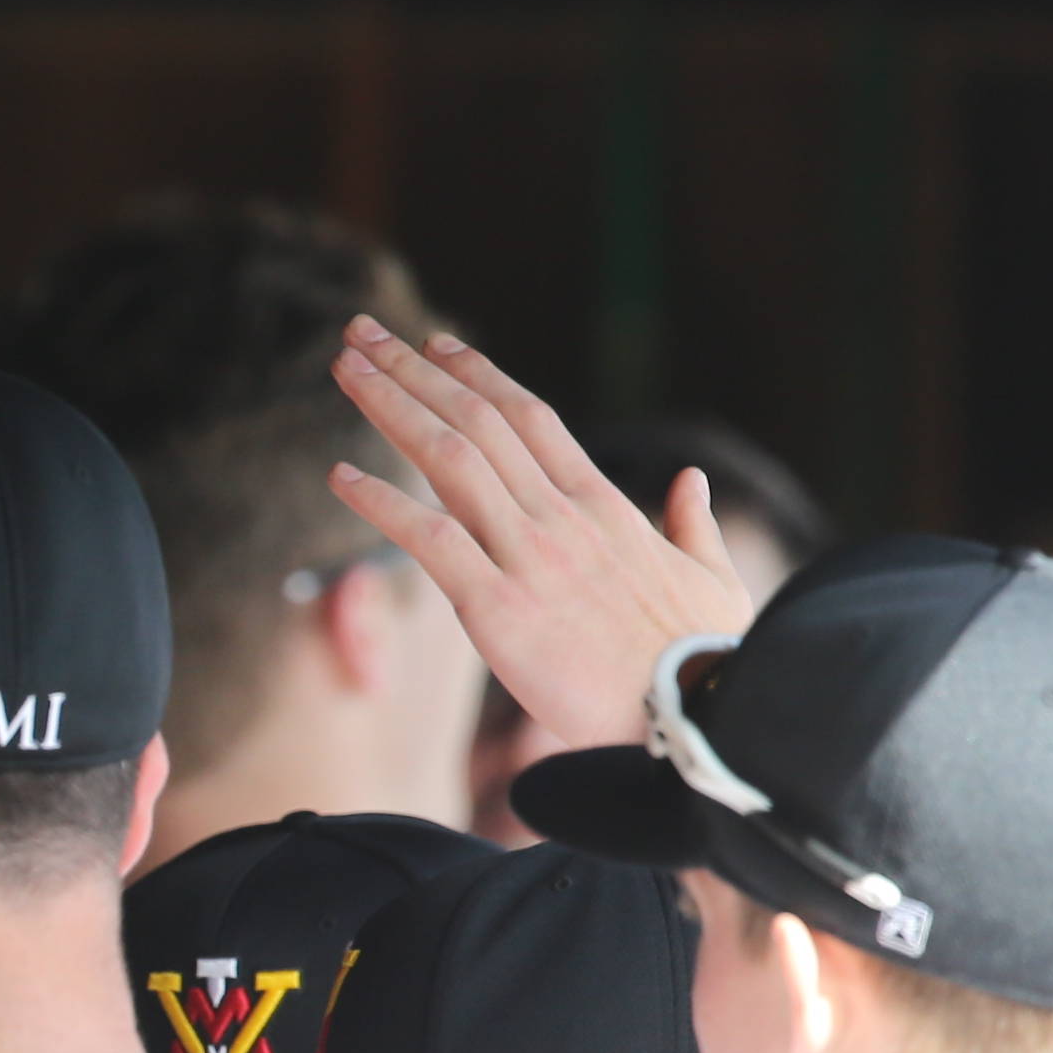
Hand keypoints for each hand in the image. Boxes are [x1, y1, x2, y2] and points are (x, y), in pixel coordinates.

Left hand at [324, 317, 753, 758]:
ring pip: (447, 458)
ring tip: (343, 368)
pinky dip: (380, 504)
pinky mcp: (498, 609)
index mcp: (605, 505)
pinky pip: (428, 540)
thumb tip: (691, 479)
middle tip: (362, 333)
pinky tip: (339, 477)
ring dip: (389, 406)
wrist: (698, 718)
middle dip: (413, 370)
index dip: (477, 373)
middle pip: (475, 419)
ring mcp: (528, 557)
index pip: (529, 416)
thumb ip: (691, 522)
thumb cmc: (707, 660)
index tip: (435, 344)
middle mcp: (561, 516)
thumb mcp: (713, 577)